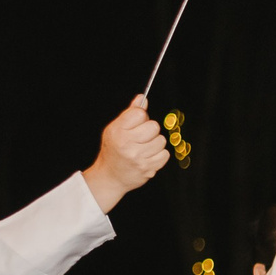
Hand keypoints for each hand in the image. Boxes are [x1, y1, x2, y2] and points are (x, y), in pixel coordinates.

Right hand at [83, 96, 169, 211]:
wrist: (110, 176)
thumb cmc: (114, 149)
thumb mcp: (116, 129)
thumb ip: (130, 113)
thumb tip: (142, 98)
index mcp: (117, 131)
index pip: (139, 113)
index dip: (141, 117)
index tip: (136, 123)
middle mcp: (126, 144)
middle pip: (154, 126)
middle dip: (150, 130)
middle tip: (141, 137)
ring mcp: (138, 157)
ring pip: (161, 141)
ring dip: (155, 143)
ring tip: (144, 148)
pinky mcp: (148, 168)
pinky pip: (165, 155)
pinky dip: (159, 155)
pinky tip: (149, 157)